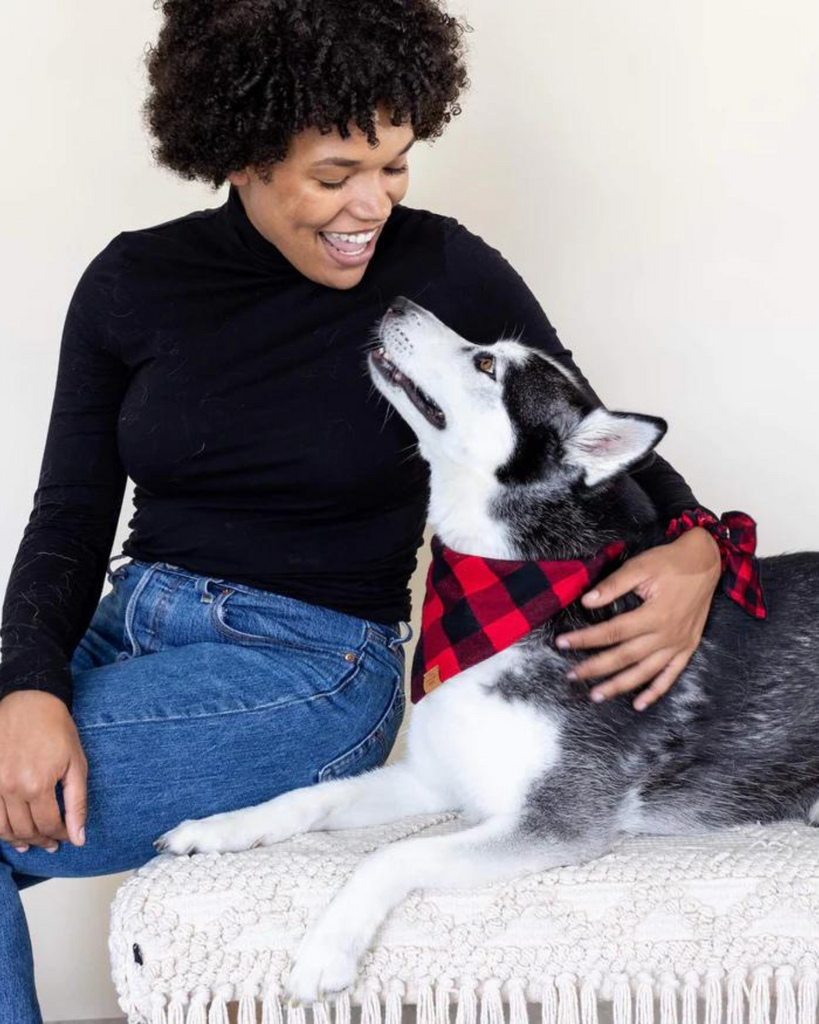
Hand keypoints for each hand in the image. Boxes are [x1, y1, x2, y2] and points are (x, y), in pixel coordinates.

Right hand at [0, 691, 87, 852]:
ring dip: (19, 840)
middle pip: (25, 830)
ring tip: (33, 843)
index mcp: (37, 784)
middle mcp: (11, 788)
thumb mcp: (76, 763)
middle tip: (53, 844)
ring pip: (3, 829)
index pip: (48, 826)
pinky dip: (0, 828)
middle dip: (42, 840)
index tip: (68, 837)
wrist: (28, 702)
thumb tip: (79, 838)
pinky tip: (12, 832)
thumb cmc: (56, 729)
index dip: (60, 836)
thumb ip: (77, 803)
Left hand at [555, 527, 721, 710]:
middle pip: (625, 656)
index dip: (585, 639)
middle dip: (595, 668)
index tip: (563, 643)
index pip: (613, 632)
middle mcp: (667, 634)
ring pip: (644, 672)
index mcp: (655, 614)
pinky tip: (638, 704)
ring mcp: (679, 644)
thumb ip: (613, 585)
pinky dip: (655, 692)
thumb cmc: (670, 562)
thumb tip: (587, 602)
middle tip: (572, 675)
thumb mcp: (640, 566)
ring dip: (619, 686)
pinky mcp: (688, 647)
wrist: (706, 561)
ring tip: (596, 695)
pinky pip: (671, 676)